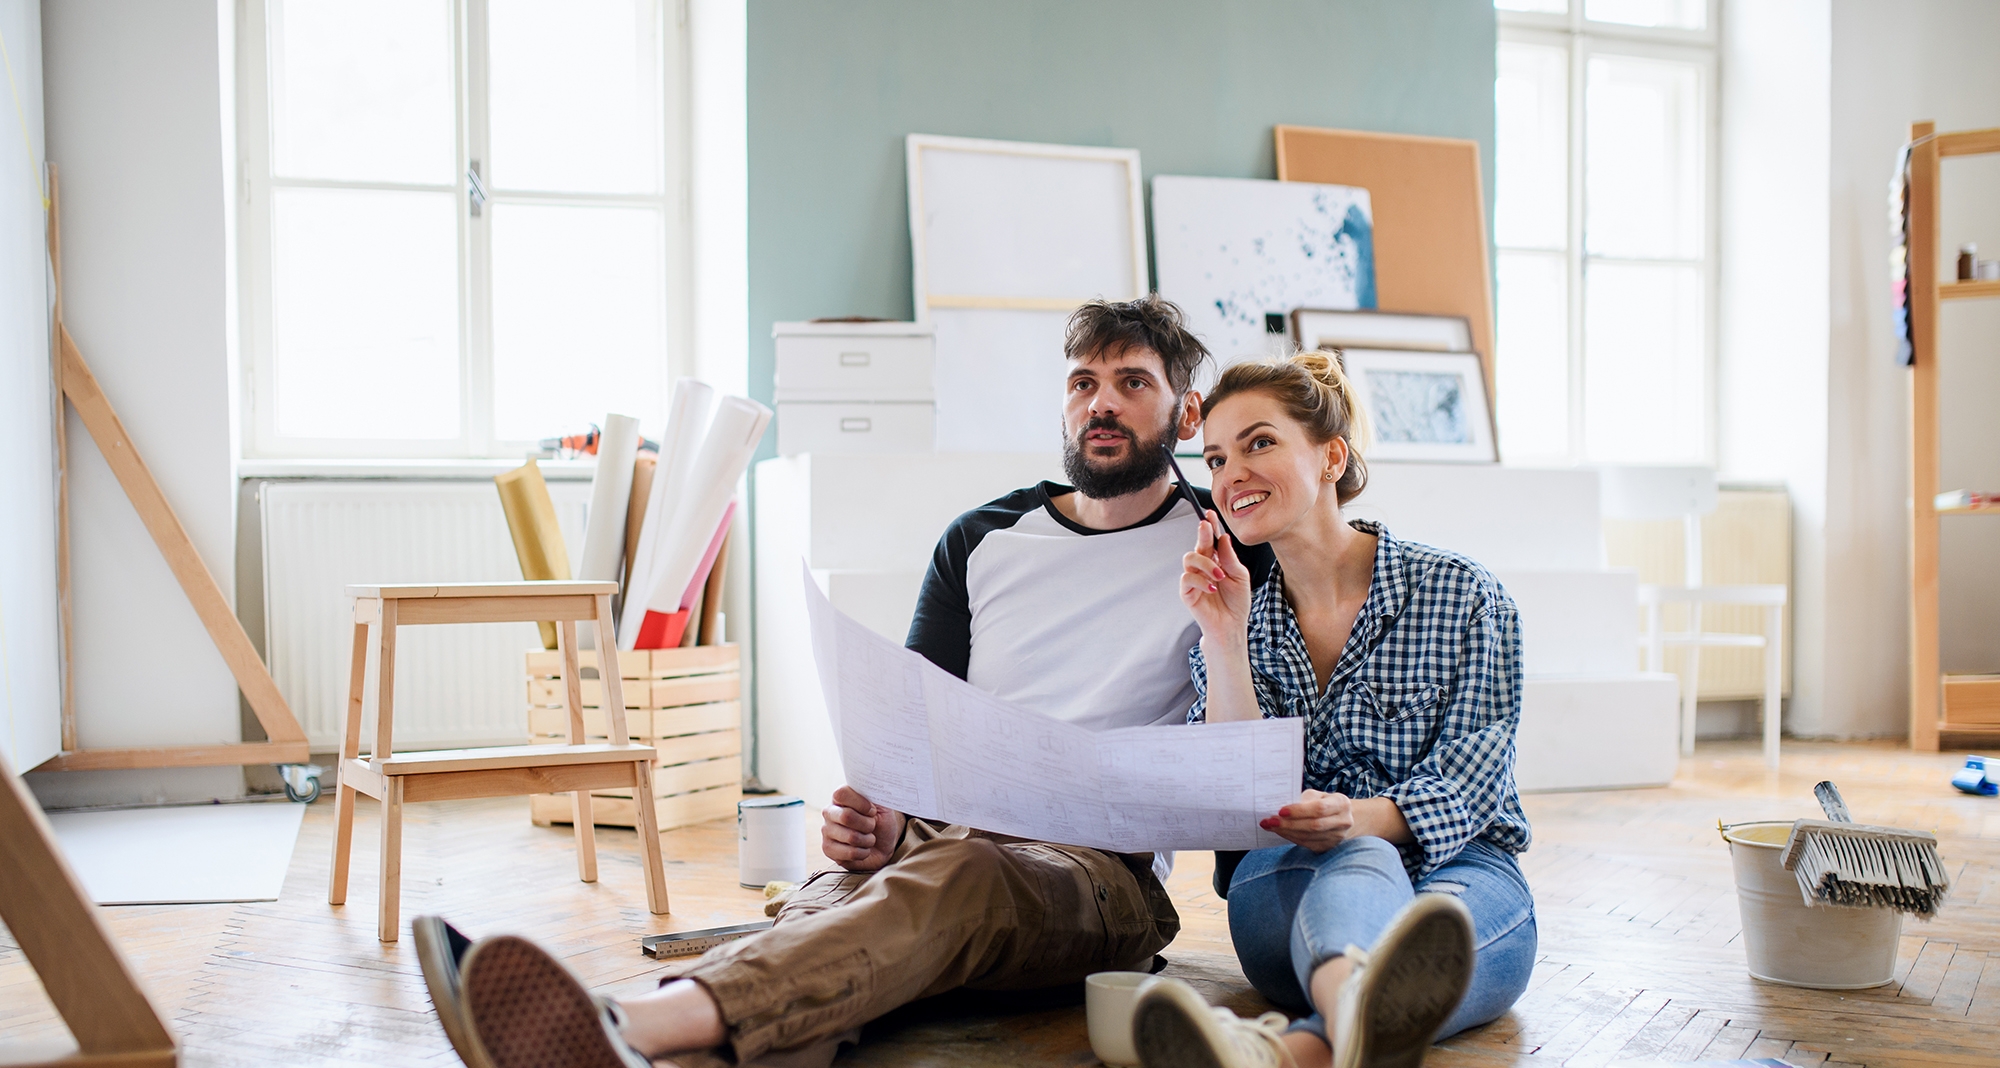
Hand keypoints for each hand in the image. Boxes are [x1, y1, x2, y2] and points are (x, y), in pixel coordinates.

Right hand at [820, 785, 905, 871]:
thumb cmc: (881, 822)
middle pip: (846, 816)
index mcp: (841, 797)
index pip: (841, 793)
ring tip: (869, 839)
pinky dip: (863, 853)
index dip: (861, 804)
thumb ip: (875, 792)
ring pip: (850, 837)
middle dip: (868, 824)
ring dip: (867, 840)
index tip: (873, 811)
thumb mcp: (882, 804)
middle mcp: (830, 812)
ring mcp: (827, 831)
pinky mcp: (828, 849)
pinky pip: (849, 853)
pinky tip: (863, 849)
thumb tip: (874, 779)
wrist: (883, 845)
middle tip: (872, 826)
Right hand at [1180, 511, 1252, 642]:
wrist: (1232, 626)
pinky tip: (1212, 587)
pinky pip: (1187, 578)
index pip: (1211, 539)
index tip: (1210, 513)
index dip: (1210, 526)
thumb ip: (1231, 558)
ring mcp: (1194, 578)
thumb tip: (1224, 537)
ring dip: (1205, 564)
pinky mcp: (1187, 592)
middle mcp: (1203, 567)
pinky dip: (1200, 580)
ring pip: (1190, 558)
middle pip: (1198, 544)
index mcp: (1217, 560)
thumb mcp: (1240, 576)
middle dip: (1202, 533)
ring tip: (1219, 576)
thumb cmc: (1236, 602)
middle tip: (1206, 526)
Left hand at [1260, 790, 1354, 852]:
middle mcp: (1343, 822)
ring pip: (1309, 837)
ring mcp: (1337, 838)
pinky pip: (1307, 844)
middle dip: (1289, 824)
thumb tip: (1282, 809)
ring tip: (1270, 826)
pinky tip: (1281, 832)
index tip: (1281, 811)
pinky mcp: (1329, 848)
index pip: (1320, 809)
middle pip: (1314, 825)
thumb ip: (1305, 800)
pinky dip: (1291, 838)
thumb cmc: (1328, 803)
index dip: (1300, 811)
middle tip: (1270, 821)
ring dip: (1287, 832)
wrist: (1348, 819)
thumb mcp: (1320, 795)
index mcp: (1341, 804)